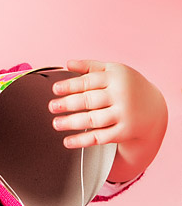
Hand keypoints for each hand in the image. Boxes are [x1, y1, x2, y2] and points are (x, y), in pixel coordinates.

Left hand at [48, 59, 167, 179]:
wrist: (154, 108)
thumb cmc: (129, 86)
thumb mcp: (114, 71)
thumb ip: (90, 67)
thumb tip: (67, 63)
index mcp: (116, 77)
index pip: (88, 81)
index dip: (69, 85)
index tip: (55, 90)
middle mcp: (120, 95)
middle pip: (89, 100)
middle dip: (67, 104)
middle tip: (52, 107)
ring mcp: (123, 115)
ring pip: (93, 120)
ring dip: (71, 123)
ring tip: (56, 123)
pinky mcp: (124, 132)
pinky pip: (99, 138)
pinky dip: (82, 141)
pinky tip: (67, 141)